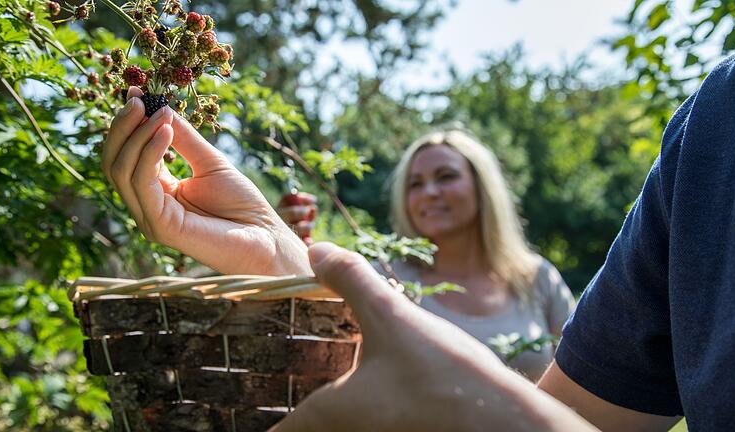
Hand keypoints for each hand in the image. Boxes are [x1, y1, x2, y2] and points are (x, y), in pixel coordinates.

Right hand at [102, 87, 310, 275]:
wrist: (265, 238)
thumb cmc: (242, 205)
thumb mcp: (209, 162)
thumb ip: (183, 137)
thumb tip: (157, 105)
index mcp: (156, 193)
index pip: (125, 157)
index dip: (127, 125)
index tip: (136, 94)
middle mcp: (147, 207)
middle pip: (114, 163)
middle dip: (122, 128)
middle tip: (138, 100)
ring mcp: (149, 219)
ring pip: (122, 171)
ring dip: (137, 136)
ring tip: (158, 112)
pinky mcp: (160, 226)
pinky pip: (143, 184)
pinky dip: (149, 153)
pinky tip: (164, 131)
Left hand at [270, 243, 595, 431]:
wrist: (506, 421)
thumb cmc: (441, 375)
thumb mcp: (390, 315)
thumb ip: (349, 278)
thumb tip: (314, 248)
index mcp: (327, 416)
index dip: (246, 421)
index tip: (228, 406)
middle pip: (296, 430)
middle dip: (279, 411)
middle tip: (258, 385)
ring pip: (329, 428)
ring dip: (314, 410)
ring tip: (300, 379)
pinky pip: (360, 423)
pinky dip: (348, 406)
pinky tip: (361, 377)